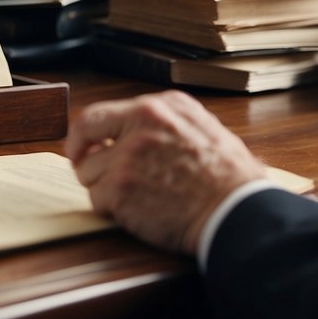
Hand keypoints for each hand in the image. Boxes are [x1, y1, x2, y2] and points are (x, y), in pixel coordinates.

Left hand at [65, 91, 266, 255]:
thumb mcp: (202, 127)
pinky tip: (137, 211)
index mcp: (158, 107)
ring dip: (103, 188)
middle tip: (85, 171)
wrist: (237, 211)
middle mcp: (140, 124)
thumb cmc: (229, 177)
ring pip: (88, 172)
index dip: (85, 135)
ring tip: (133, 197)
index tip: (82, 147)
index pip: (99, 113)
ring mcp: (128, 156)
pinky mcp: (122, 188)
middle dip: (80, 157)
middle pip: (83, 136)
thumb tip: (134, 129)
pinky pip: (97, 199)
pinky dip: (111, 209)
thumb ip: (165, 122)